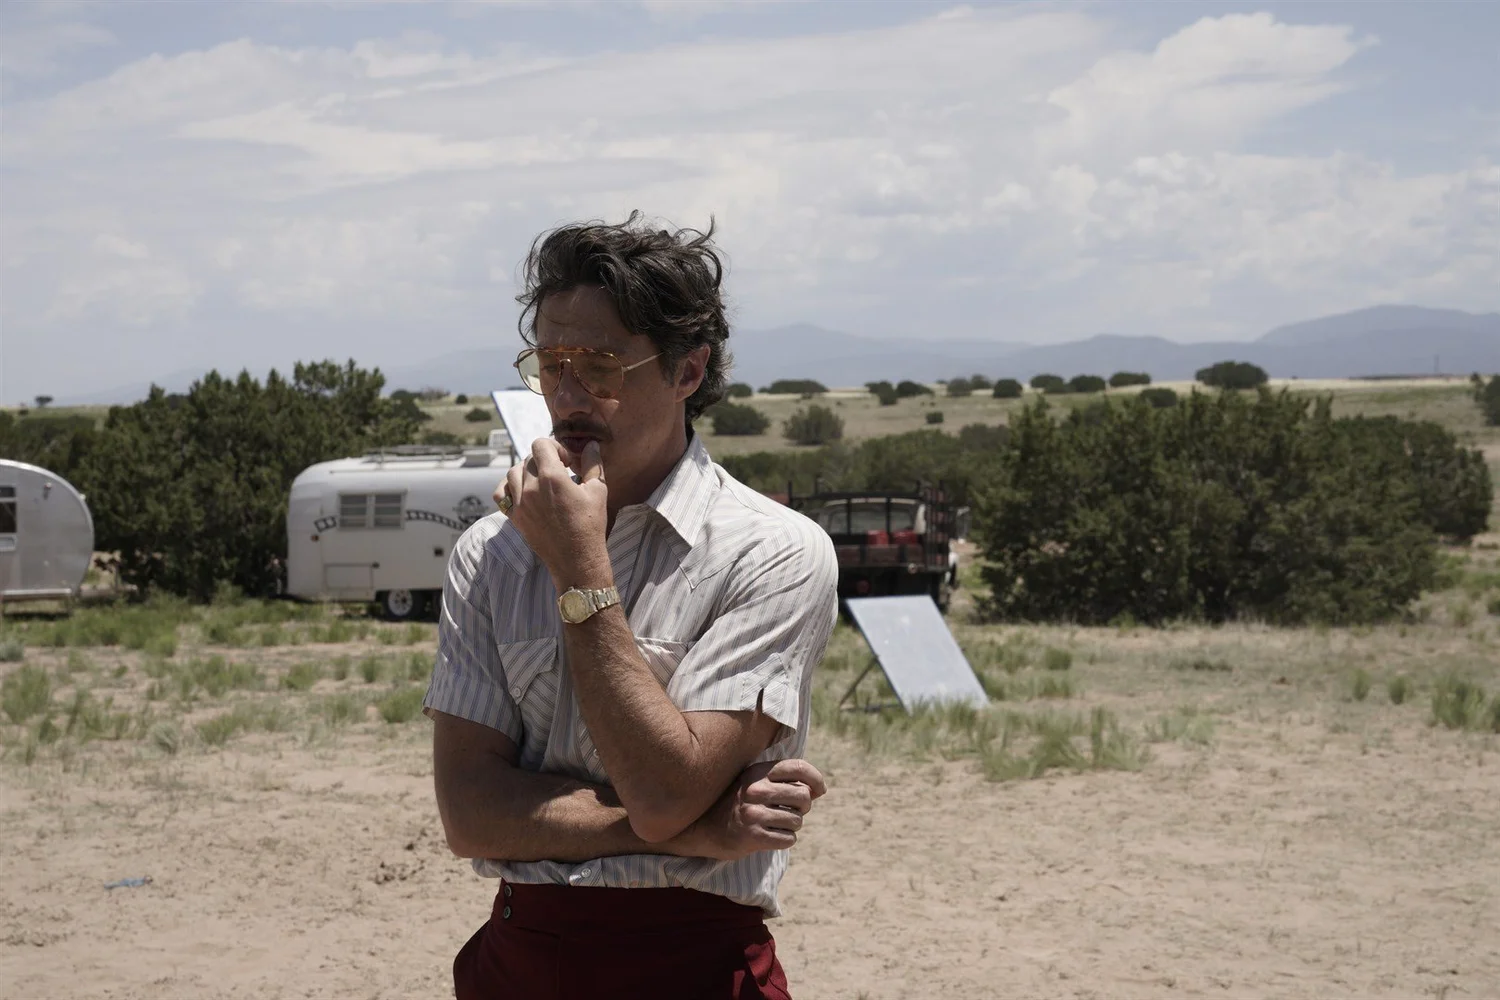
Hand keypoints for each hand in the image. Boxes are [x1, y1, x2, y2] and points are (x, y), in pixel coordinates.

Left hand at [497, 439, 610, 589]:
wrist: (577, 560)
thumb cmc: (590, 525)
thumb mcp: (598, 491)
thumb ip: (593, 463)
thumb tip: (591, 445)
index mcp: (552, 477)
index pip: (540, 444)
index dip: (555, 448)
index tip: (566, 462)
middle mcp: (531, 488)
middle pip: (529, 458)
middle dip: (545, 460)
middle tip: (560, 473)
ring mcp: (520, 503)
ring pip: (513, 472)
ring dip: (527, 471)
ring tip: (542, 481)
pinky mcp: (515, 517)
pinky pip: (501, 494)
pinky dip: (509, 488)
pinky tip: (524, 491)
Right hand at [677, 759, 826, 861]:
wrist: (705, 829)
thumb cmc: (738, 804)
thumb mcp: (755, 782)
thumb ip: (785, 781)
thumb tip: (820, 789)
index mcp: (758, 772)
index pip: (798, 768)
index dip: (816, 779)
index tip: (820, 790)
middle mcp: (756, 790)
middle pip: (803, 796)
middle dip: (802, 808)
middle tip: (790, 811)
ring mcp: (754, 813)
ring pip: (797, 821)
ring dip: (791, 826)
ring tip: (775, 824)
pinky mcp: (753, 836)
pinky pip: (788, 839)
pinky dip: (784, 840)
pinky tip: (770, 836)